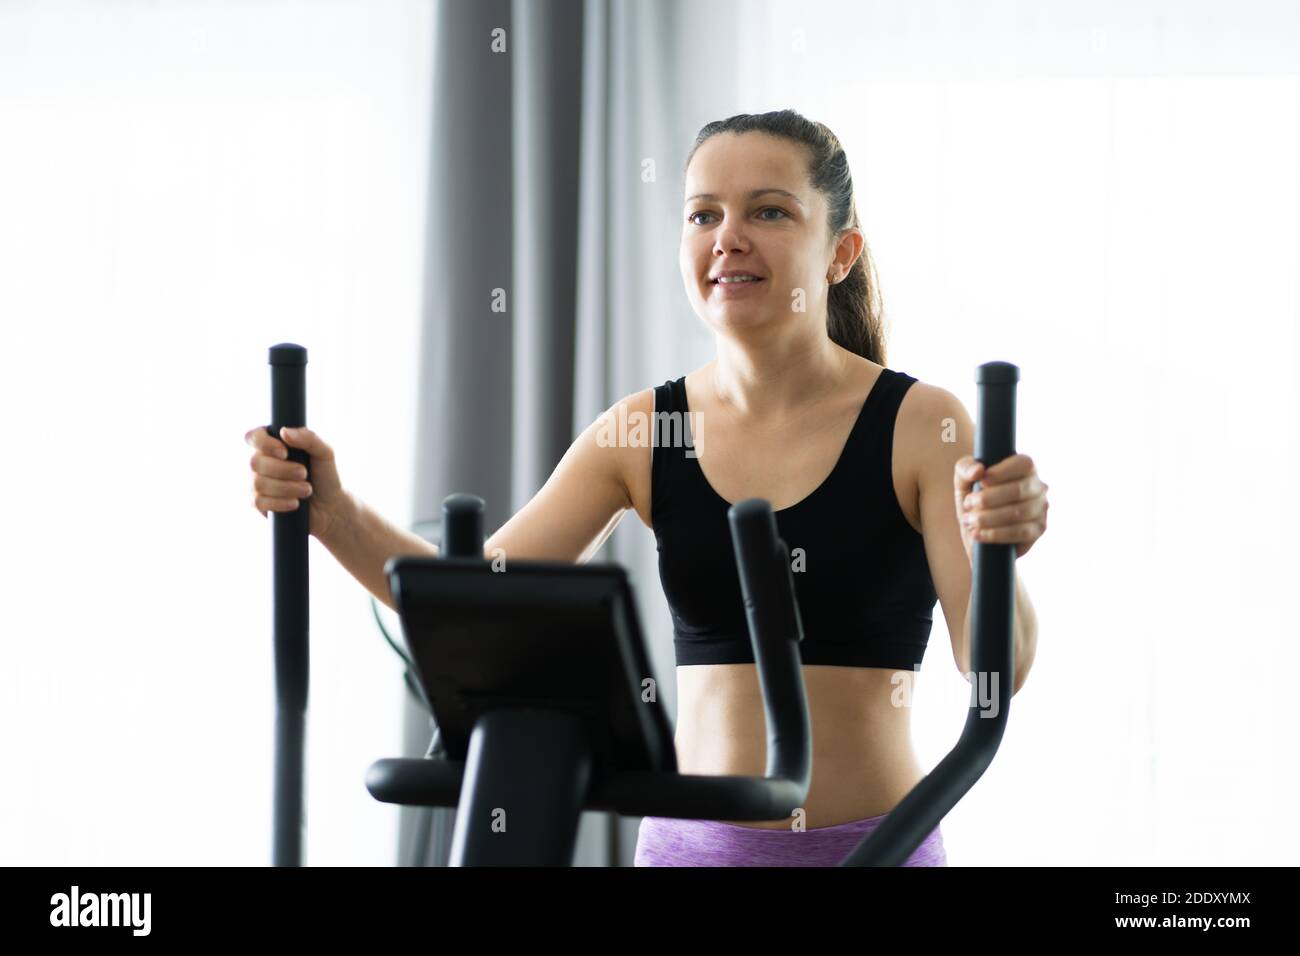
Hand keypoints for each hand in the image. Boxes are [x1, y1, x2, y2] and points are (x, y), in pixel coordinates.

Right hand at [245, 424, 348, 542]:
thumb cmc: (325, 475)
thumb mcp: (324, 452)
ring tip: (307, 490)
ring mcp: (257, 483)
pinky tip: (295, 503)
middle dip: (283, 470)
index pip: (255, 437)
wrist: (331, 505)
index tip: (285, 453)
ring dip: (286, 487)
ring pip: (259, 483)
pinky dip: (280, 502)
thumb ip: (308, 438)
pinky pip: (259, 502)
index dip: (264, 443)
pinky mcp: (259, 504)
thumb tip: (284, 432)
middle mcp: (261, 462)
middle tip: (304, 473)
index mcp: (274, 444)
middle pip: (255, 462)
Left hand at [953, 453, 1048, 559]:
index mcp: (1024, 468)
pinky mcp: (1037, 530)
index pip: (1023, 463)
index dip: (1002, 472)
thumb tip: (978, 470)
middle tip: (968, 504)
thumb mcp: (963, 480)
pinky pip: (1020, 532)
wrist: (975, 530)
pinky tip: (977, 534)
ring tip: (969, 520)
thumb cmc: (972, 499)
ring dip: (988, 518)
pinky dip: (995, 534)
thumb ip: (965, 468)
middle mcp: (1038, 486)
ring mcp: (1041, 509)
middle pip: (1019, 490)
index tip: (981, 481)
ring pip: (1019, 512)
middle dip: (988, 499)